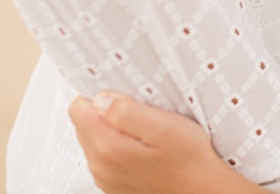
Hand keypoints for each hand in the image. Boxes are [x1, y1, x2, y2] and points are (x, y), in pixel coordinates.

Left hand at [69, 92, 233, 193]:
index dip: (101, 95)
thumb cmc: (188, 159)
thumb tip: (102, 98)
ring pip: (94, 138)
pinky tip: (143, 146)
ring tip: (144, 130)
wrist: (201, 189)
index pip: (79, 108)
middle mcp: (100, 165)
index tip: (124, 97)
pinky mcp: (113, 182)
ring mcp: (105, 176)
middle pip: (85, 123)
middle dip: (107, 112)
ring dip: (113, 129)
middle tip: (140, 113)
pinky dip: (119, 145)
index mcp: (108, 147)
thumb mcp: (164, 126)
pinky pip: (104, 155)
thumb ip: (127, 111)